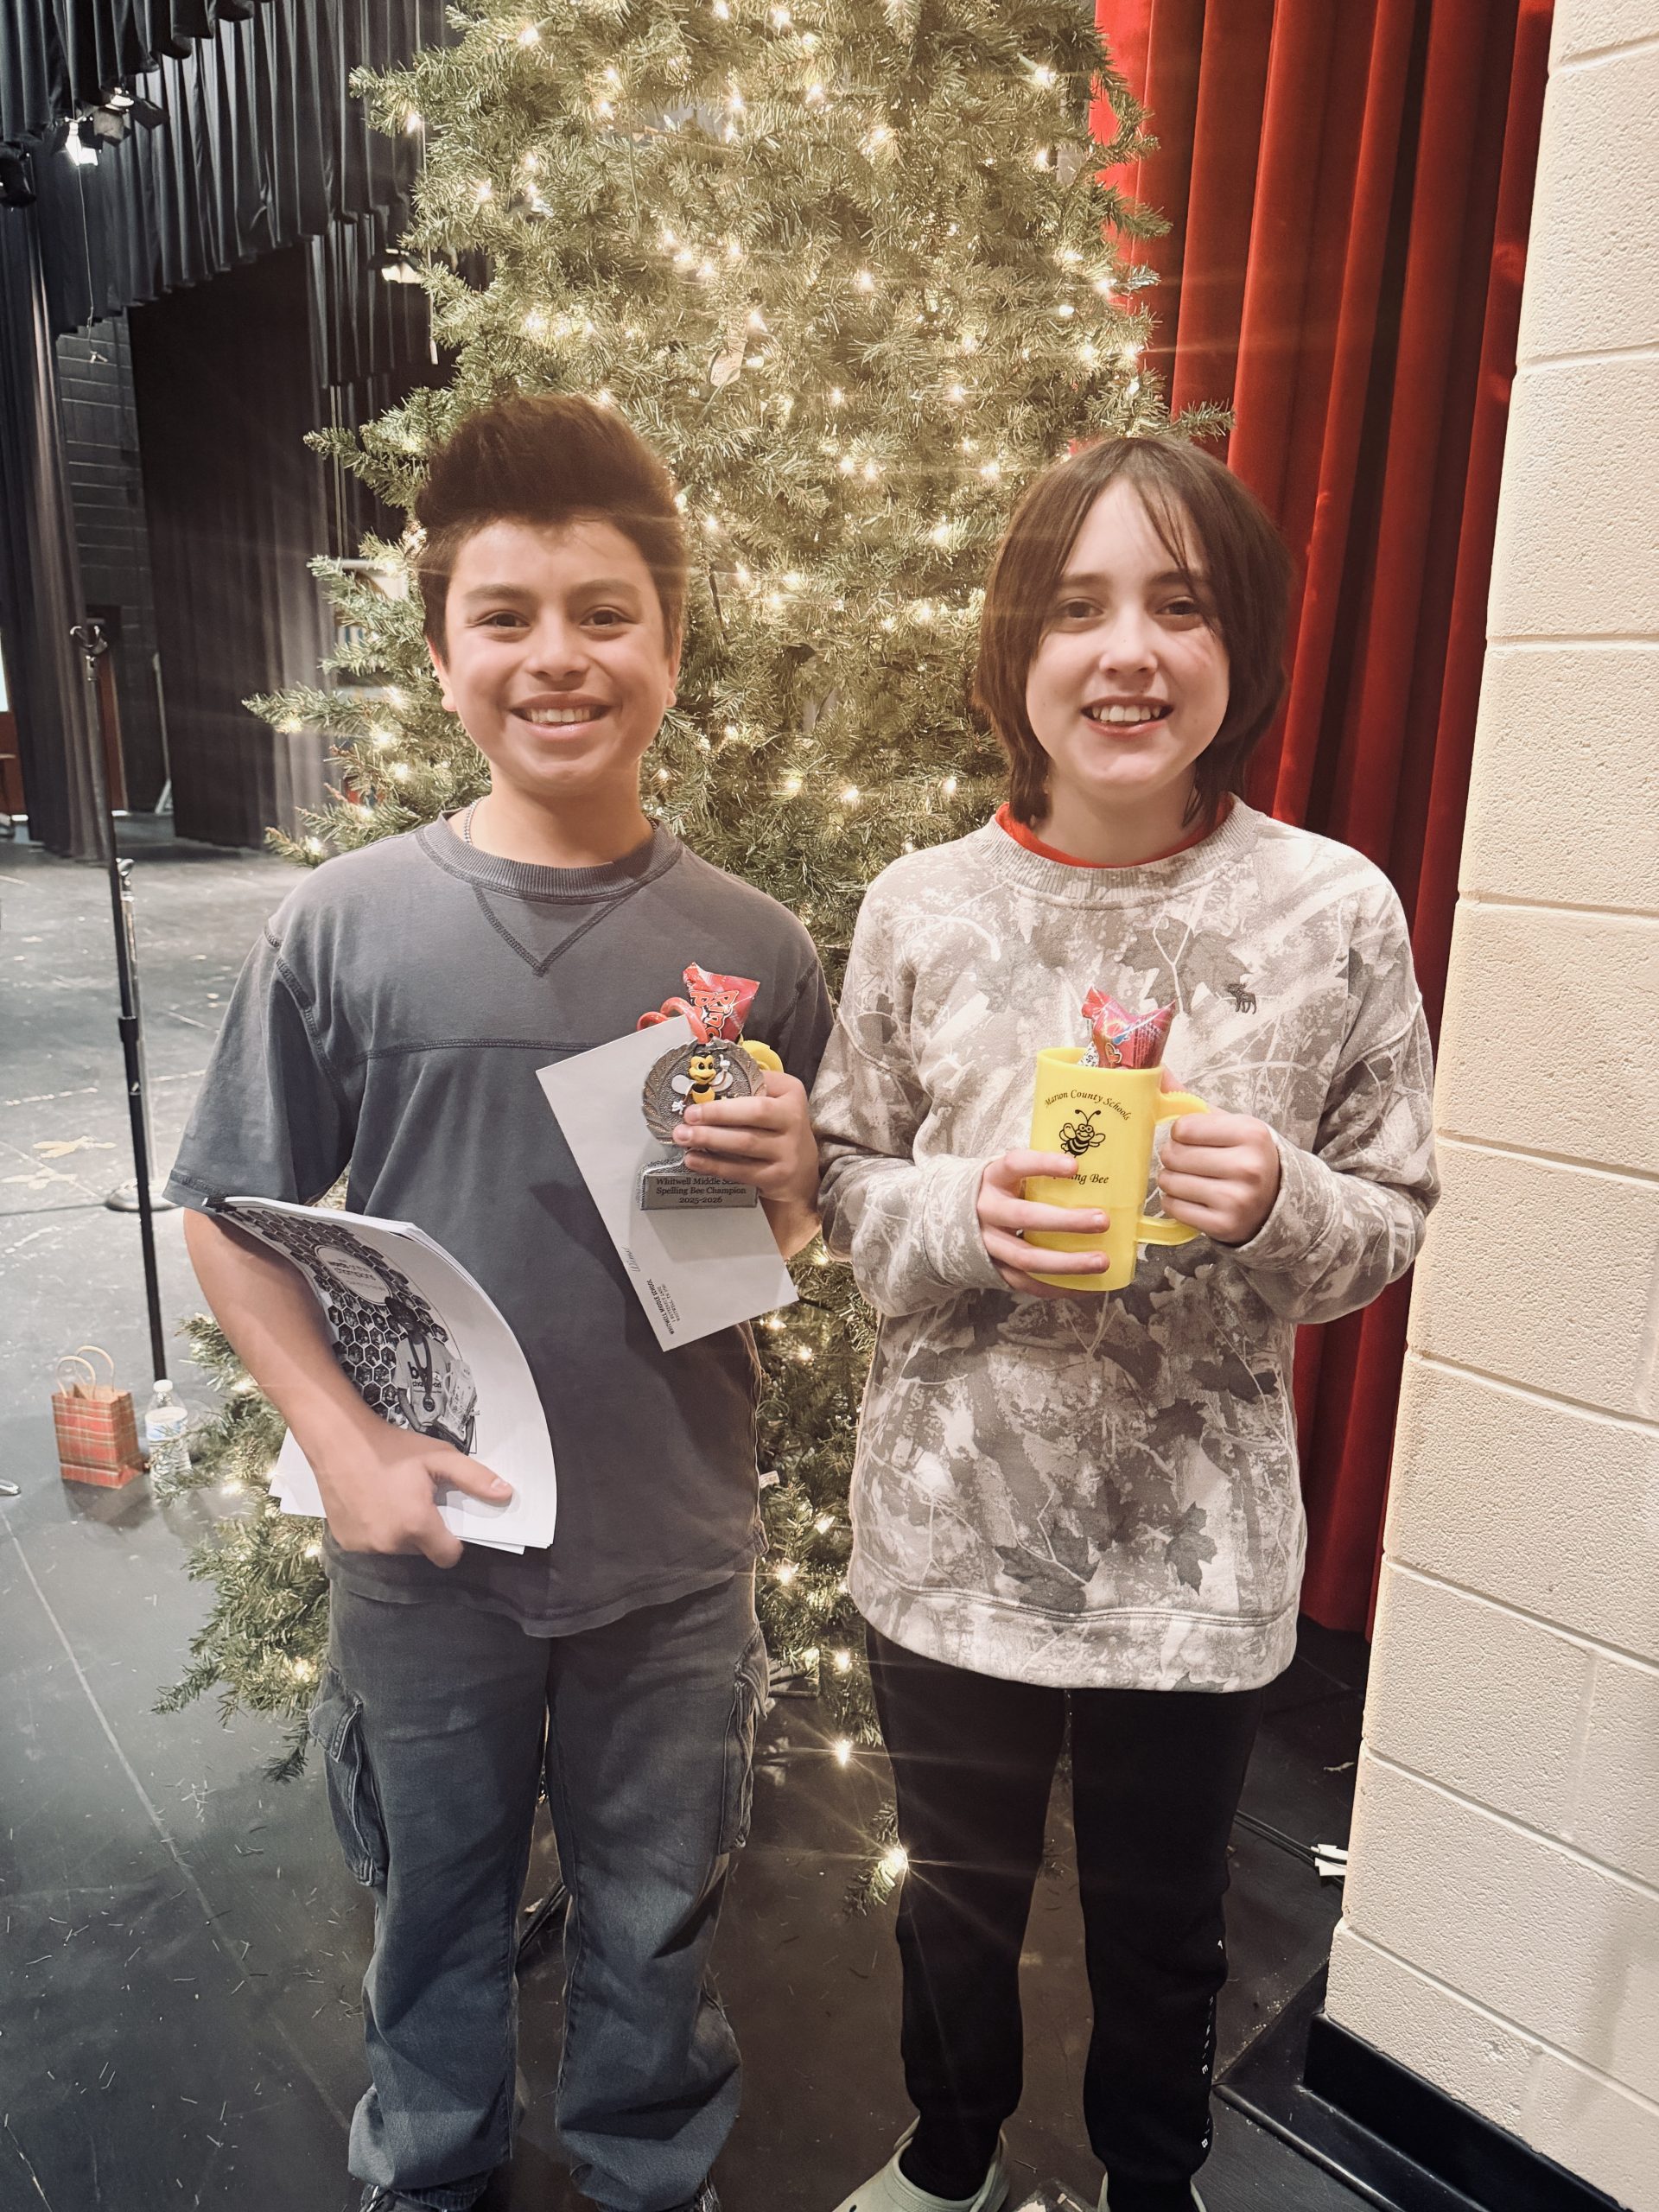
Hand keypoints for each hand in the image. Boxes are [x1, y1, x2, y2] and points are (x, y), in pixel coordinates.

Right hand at [312, 1415, 511, 1567]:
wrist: (338, 1440)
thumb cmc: (391, 1447)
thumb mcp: (439, 1457)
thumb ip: (474, 1478)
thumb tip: (505, 1494)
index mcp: (416, 1525)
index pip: (448, 1556)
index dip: (453, 1541)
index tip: (447, 1521)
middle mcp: (390, 1543)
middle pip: (421, 1550)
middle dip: (424, 1530)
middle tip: (416, 1499)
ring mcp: (364, 1545)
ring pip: (395, 1548)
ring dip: (398, 1531)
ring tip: (391, 1499)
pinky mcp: (345, 1542)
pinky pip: (371, 1544)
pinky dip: (375, 1530)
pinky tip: (371, 1504)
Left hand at [675, 1069, 819, 1211]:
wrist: (803, 1174)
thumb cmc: (779, 1132)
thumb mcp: (776, 1104)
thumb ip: (750, 1091)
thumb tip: (704, 1086)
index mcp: (791, 1096)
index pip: (761, 1086)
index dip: (730, 1088)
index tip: (700, 1092)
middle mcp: (794, 1122)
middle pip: (754, 1114)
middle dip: (717, 1114)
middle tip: (687, 1116)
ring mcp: (788, 1152)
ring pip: (745, 1143)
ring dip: (709, 1139)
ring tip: (683, 1137)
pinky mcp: (777, 1177)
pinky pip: (741, 1171)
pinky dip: (714, 1166)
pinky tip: (694, 1160)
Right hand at [977, 1150, 1109, 1299]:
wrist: (956, 1218)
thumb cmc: (1001, 1192)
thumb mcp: (1011, 1176)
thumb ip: (1041, 1175)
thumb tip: (1101, 1175)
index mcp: (993, 1179)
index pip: (1014, 1165)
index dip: (1043, 1164)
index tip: (1074, 1166)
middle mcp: (986, 1210)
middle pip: (1025, 1217)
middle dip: (1067, 1221)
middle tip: (1102, 1221)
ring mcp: (988, 1243)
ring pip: (1027, 1257)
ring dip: (1068, 1262)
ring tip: (1101, 1261)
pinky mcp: (994, 1269)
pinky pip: (1027, 1283)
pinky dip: (1058, 1287)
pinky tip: (1087, 1287)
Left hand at [1158, 1111, 1280, 1244]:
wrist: (1276, 1200)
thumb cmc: (1245, 1156)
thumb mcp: (1229, 1124)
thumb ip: (1191, 1101)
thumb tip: (1158, 1073)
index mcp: (1251, 1134)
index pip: (1184, 1127)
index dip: (1180, 1133)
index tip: (1191, 1138)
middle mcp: (1247, 1167)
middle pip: (1174, 1155)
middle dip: (1172, 1156)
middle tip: (1187, 1160)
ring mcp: (1236, 1199)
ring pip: (1170, 1182)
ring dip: (1171, 1180)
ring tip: (1190, 1178)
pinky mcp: (1223, 1225)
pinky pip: (1173, 1207)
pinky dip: (1174, 1201)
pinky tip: (1191, 1198)